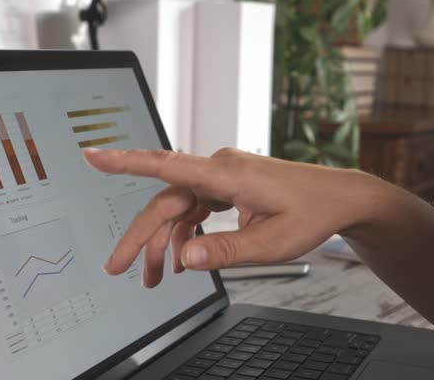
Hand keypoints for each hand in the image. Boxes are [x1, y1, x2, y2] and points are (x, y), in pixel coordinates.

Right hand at [83, 147, 378, 286]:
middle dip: (141, 237)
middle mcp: (220, 170)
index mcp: (228, 174)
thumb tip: (187, 258)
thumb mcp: (273, 243)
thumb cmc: (312, 212)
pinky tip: (183, 260)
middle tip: (118, 267)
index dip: (125, 161)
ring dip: (165, 242)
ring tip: (154, 278)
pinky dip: (186, 235)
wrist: (340, 197)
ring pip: (178, 209)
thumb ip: (227, 251)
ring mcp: (222, 178)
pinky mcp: (227, 187)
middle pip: (165, 202)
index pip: (166, 165)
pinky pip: (195, 210)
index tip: (92, 155)